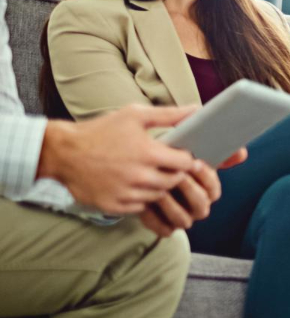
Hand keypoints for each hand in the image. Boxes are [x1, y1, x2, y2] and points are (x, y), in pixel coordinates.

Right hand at [36, 105, 199, 214]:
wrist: (63, 152)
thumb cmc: (101, 130)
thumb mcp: (134, 115)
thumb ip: (169, 115)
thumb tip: (197, 110)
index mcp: (148, 153)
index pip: (186, 163)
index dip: (186, 159)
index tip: (179, 156)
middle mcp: (140, 176)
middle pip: (175, 181)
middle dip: (175, 174)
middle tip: (165, 166)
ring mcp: (126, 193)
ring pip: (159, 196)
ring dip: (159, 186)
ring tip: (148, 174)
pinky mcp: (114, 206)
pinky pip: (140, 207)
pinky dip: (141, 198)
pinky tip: (133, 184)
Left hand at [140, 158, 224, 238]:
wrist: (143, 177)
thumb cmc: (170, 164)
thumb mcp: (190, 156)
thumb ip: (218, 154)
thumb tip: (242, 154)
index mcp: (209, 192)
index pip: (214, 189)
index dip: (205, 177)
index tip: (193, 162)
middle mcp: (199, 208)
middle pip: (201, 205)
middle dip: (189, 188)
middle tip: (176, 174)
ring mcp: (183, 219)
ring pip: (183, 220)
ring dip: (171, 205)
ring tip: (158, 189)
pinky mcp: (165, 228)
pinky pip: (164, 229)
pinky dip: (154, 218)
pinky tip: (145, 203)